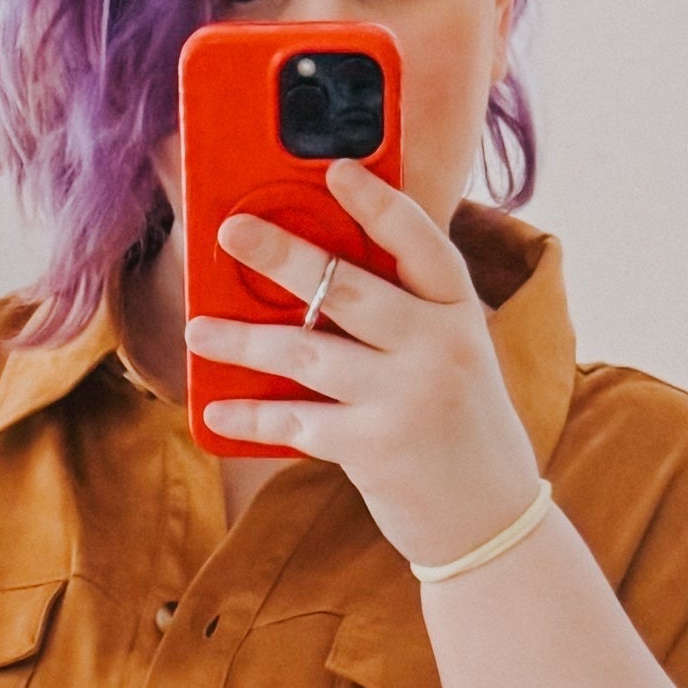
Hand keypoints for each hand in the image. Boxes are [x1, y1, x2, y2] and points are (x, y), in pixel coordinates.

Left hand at [184, 157, 541, 565]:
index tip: (336, 169)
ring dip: (245, 338)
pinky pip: (299, 420)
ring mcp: (407, 398)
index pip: (422, 242)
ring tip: (198, 328)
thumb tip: (310, 278)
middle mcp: (439, 347)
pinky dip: (254, 415)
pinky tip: (217, 407)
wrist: (490, 518)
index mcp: (460, 311)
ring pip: (309, 353)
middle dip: (283, 255)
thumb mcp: (452, 355)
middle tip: (230, 230)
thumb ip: (402, 316)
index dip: (378, 203)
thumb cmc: (457, 423)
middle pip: (348, 288)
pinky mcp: (376, 448)